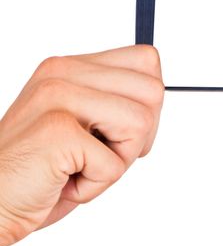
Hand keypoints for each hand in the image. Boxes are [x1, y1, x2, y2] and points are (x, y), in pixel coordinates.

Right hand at [0, 45, 163, 245]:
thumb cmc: (42, 170)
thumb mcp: (86, 124)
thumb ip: (117, 101)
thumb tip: (157, 93)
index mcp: (72, 67)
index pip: (147, 60)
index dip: (148, 104)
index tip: (120, 131)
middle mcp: (63, 72)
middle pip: (153, 91)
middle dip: (139, 135)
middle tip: (99, 154)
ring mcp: (58, 97)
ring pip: (141, 123)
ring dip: (118, 161)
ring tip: (80, 166)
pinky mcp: (56, 130)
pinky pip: (115, 164)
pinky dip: (96, 185)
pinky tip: (64, 181)